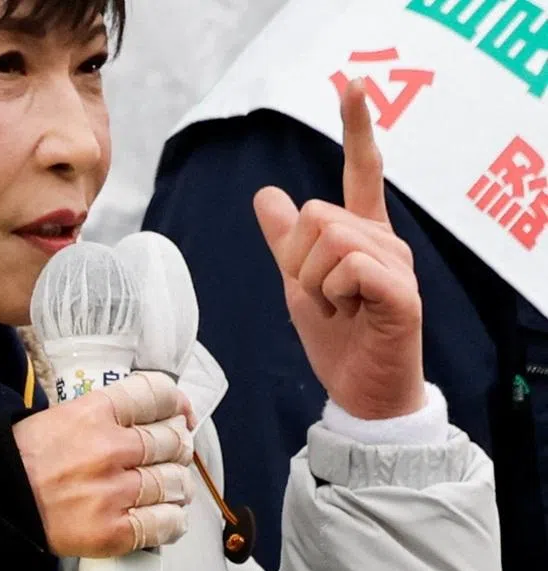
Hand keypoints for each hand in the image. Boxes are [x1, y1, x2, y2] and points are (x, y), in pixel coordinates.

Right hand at [13, 372, 194, 557]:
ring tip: (167, 486)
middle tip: (171, 452)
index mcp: (96, 413)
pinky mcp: (113, 531)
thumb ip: (108, 414)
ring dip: (176, 484)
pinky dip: (172, 519)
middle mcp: (110, 449)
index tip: (178, 412)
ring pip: (174, 482)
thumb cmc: (25, 458)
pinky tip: (166, 515)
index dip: (175, 403)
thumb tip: (151, 415)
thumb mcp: (63, 416)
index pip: (157, 395)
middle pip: (172, 441)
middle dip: (176, 446)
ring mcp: (114, 492)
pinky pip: (164, 523)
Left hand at [253, 80, 423, 419]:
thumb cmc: (336, 336)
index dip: (357, 127)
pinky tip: (348, 314)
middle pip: (316, 212)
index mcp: (361, 235)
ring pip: (328, 239)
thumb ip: (285, 241)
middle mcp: (384, 241)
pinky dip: (332, 295)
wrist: (359, 392)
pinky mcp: (400, 293)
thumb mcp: (298, 282)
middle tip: (319, 297)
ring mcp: (396, 265)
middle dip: (297, 261)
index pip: (362, 171)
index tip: (353, 83)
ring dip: (313, 283)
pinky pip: (348, 268)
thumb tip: (265, 193)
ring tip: (335, 309)